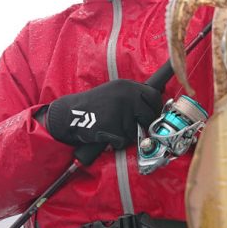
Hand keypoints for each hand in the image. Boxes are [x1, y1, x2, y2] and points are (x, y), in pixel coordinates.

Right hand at [46, 80, 162, 149]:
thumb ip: (133, 96)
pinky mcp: (114, 126)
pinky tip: (107, 132)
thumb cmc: (94, 105)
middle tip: (136, 126)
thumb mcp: (115, 91)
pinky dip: (117, 141)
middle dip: (145, 124)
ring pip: (136, 131)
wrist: (71, 114)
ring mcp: (121, 111)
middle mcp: (127, 96)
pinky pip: (124, 140)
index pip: (154, 96)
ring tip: (113, 127)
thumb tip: (153, 107)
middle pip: (149, 115)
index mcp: (128, 86)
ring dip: (127, 134)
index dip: (155, 108)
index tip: (153, 114)